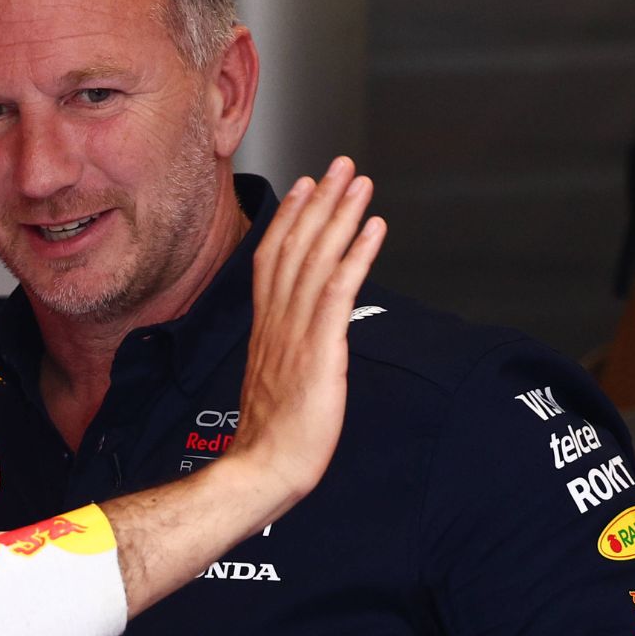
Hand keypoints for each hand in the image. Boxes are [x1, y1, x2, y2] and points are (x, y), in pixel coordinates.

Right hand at [229, 156, 384, 505]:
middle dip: (320, 202)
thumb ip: (284, 354)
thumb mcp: (273, 385)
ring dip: (340, 216)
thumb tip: (300, 345)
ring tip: (360, 182)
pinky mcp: (319, 350)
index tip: (307, 187)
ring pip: (316, 260)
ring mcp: (296, 333)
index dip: (291, 219)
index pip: (273, 260)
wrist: (263, 470)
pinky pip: (337, 292)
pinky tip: (372, 228)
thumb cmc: (271, 440)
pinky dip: (355, 255)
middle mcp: (277, 322)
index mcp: (265, 329)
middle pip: (296, 247)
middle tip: (340, 165)